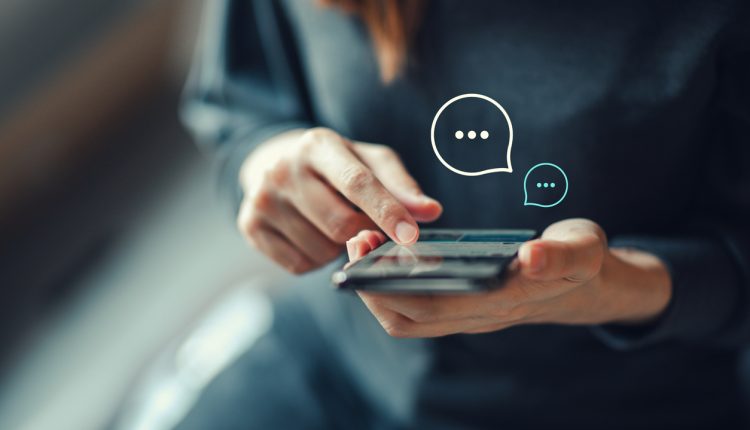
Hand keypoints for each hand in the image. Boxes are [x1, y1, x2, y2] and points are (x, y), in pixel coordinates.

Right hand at [237, 128, 441, 272]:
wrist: (275, 164)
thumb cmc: (336, 166)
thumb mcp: (370, 163)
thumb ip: (402, 186)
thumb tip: (431, 211)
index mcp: (318, 144)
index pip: (358, 182)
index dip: (387, 212)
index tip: (411, 236)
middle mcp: (283, 168)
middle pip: (341, 225)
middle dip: (362, 233)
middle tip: (362, 223)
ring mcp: (262, 198)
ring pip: (321, 250)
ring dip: (337, 248)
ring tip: (330, 223)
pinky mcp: (250, 226)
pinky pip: (299, 265)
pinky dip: (314, 259)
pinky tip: (310, 235)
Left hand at [347, 219, 671, 337]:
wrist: (587, 285)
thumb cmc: (580, 261)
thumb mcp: (582, 249)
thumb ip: (561, 255)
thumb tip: (532, 257)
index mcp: (502, 301)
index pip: (433, 306)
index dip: (392, 284)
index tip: (367, 248)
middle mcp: (479, 316)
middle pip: (408, 317)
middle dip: (371, 284)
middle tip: (356, 239)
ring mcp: (470, 316)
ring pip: (408, 319)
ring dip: (377, 288)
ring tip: (365, 245)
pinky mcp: (465, 308)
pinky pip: (416, 309)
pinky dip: (392, 287)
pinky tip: (387, 255)